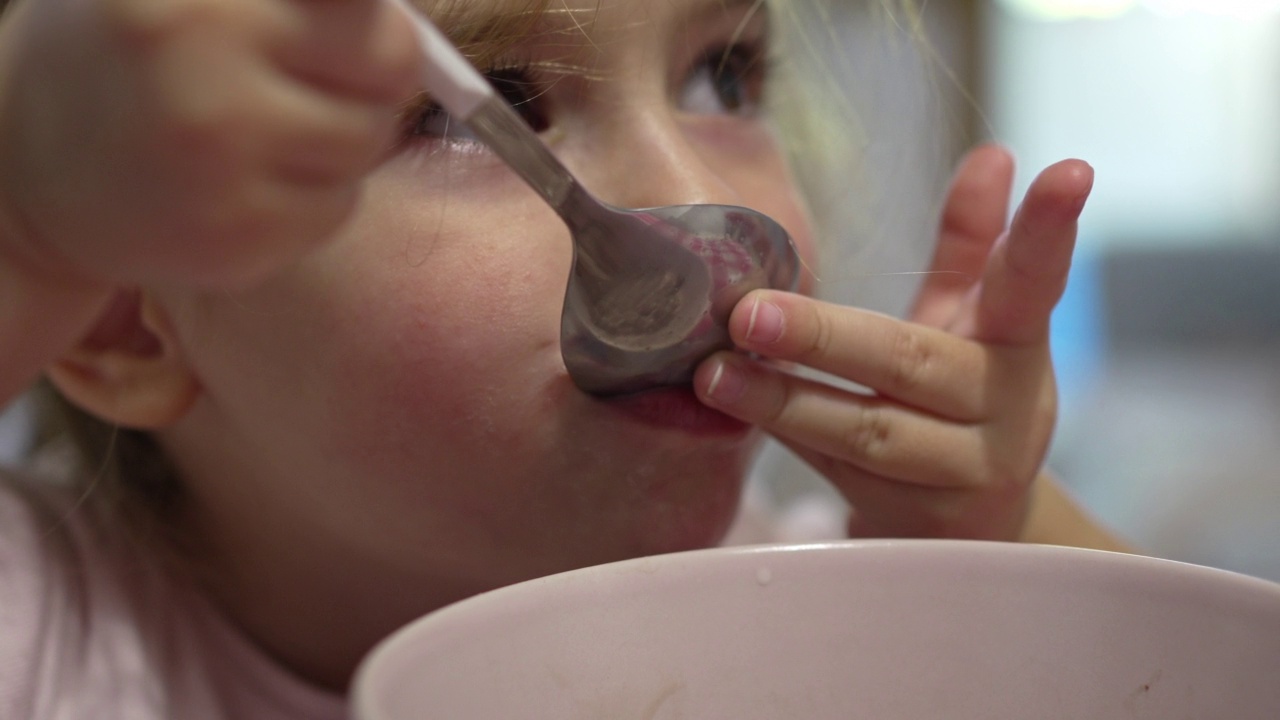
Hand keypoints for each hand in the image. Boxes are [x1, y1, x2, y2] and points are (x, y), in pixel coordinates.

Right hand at [0, 0, 418, 289]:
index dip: (374, 24)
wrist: (27, 178)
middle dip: (371, 73)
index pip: (364, 9)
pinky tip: (243, 186)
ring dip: (338, 141)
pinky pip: (337, 208)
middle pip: (390, 62)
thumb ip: (295, 0)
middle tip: (312, 79)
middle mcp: (199, 58)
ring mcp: (218, 155)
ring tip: (259, 134)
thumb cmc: (130, 62)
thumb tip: (406, 20)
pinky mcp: (235, 237)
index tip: (357, 33)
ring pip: (368, 141)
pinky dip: (310, 199)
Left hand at [694, 145, 1092, 540]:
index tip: (1071, 171)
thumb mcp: (969, 323)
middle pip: (913, 362)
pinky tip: (731, 409)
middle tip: (749, 312)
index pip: (1034, 281)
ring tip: (716, 373)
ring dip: (784, 401)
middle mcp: (1005, 410)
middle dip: (825, 338)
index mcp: (1018, 345)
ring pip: (867, 433)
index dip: (1048, 230)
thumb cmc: (959, 400)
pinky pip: (837, 473)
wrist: (972, 529)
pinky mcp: (915, 525)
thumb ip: (971, 244)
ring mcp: (964, 475)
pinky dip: (784, 437)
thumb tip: (992, 154)